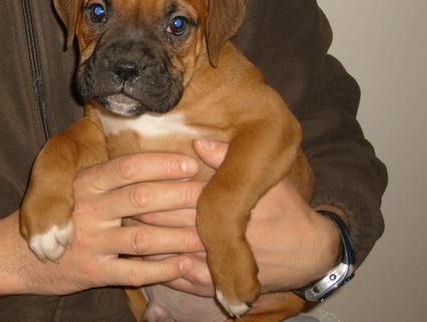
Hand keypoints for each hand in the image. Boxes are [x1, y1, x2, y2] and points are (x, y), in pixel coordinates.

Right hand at [0, 152, 205, 302]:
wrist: (12, 254)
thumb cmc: (54, 213)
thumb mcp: (72, 186)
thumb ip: (106, 176)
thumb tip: (154, 162)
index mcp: (85, 184)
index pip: (127, 168)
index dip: (160, 164)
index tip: (191, 162)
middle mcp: (88, 210)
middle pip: (140, 200)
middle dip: (180, 196)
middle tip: (211, 196)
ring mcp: (90, 243)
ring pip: (143, 239)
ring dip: (179, 237)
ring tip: (208, 235)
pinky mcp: (92, 272)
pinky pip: (132, 272)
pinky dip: (161, 270)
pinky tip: (184, 265)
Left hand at [137, 139, 340, 295]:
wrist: (310, 255)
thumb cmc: (289, 213)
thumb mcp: (267, 181)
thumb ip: (230, 161)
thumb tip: (199, 142)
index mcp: (222, 209)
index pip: (175, 196)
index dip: (150, 187)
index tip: (128, 179)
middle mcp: (213, 238)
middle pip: (164, 224)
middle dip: (138, 212)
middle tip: (116, 201)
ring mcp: (212, 265)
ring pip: (166, 254)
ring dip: (143, 242)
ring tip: (120, 228)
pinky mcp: (215, 285)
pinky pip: (178, 279)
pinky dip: (159, 269)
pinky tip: (144, 258)